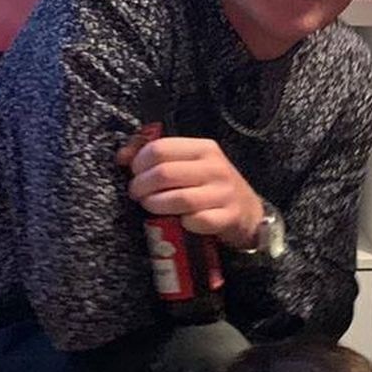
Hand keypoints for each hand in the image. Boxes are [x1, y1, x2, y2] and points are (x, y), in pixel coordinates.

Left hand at [118, 135, 261, 249]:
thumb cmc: (210, 185)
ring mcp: (223, 193)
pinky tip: (179, 221)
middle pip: (164, 174)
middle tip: (137, 194)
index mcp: (204, 148)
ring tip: (151, 206)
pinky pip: (195, 221)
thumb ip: (156, 153)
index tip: (135, 173)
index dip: (138, 162)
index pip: (160, 148)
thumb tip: (122, 156)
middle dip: (141, 186)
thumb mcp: (190, 162)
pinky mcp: (227, 217)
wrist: (248, 212)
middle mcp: (215, 168)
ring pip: (178, 199)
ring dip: (156, 205)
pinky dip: (181, 223)